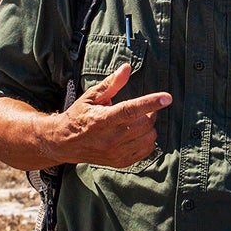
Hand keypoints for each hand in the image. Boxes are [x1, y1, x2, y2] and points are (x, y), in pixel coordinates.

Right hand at [45, 65, 171, 167]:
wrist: (64, 143)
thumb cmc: (78, 116)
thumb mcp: (91, 97)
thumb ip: (111, 84)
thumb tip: (127, 68)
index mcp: (102, 119)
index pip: (130, 110)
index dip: (150, 103)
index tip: (167, 98)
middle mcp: (110, 138)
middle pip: (145, 124)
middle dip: (150, 113)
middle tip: (143, 109)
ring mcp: (116, 152)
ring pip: (149, 137)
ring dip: (149, 126)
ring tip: (137, 121)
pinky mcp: (120, 161)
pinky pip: (146, 150)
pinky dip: (147, 140)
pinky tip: (137, 134)